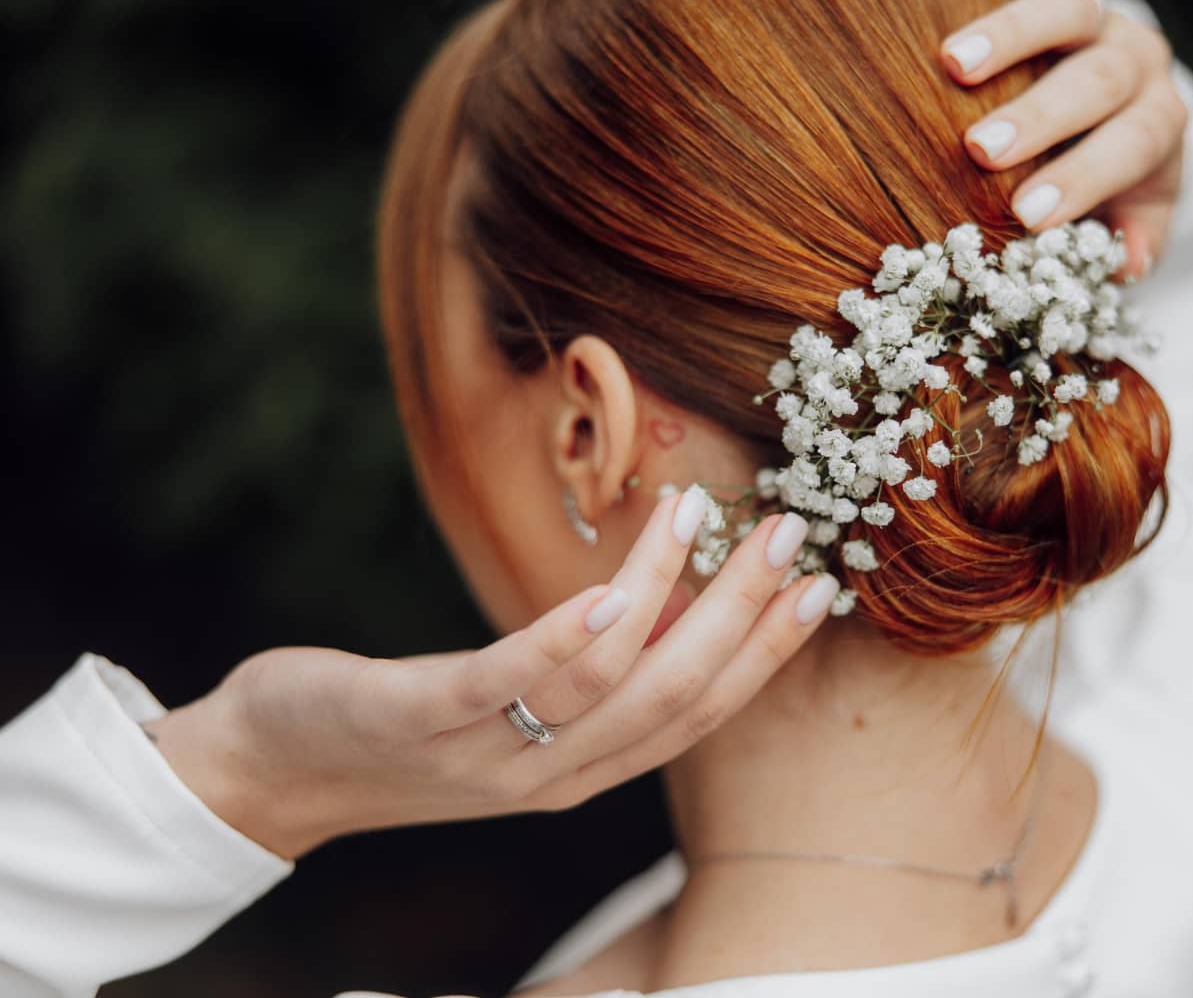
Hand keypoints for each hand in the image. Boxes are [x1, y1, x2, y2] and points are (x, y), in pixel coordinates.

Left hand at [143, 493, 833, 858]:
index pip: (697, 714)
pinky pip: (507, 684)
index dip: (765, 653)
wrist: (275, 771)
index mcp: (581, 771)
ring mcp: (486, 752)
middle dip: (740, 618)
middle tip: (785, 536)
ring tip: (693, 515)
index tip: (818, 586)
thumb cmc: (410, 724)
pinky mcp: (418, 718)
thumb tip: (672, 601)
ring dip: (662, 597)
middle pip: (671, 700)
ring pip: (605, 685)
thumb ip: (592, 672)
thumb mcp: (516, 706)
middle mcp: (549, 776)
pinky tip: (609, 590)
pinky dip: (566, 641)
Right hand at [941, 0, 1186, 278]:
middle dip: (1041, 117)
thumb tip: (1128, 268)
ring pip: (1069, 14)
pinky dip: (995, 15)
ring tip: (956, 67)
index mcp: (1160, 120)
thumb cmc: (1114, 170)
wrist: (1123, 99)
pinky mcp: (1060, 3)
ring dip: (1011, 40)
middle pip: (1100, 82)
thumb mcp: (1138, 207)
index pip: (1132, 144)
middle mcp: (1138, 62)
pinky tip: (950, 42)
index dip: (1083, 177)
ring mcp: (1099, 22)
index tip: (1029, 214)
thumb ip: (1137, 236)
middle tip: (983, 151)